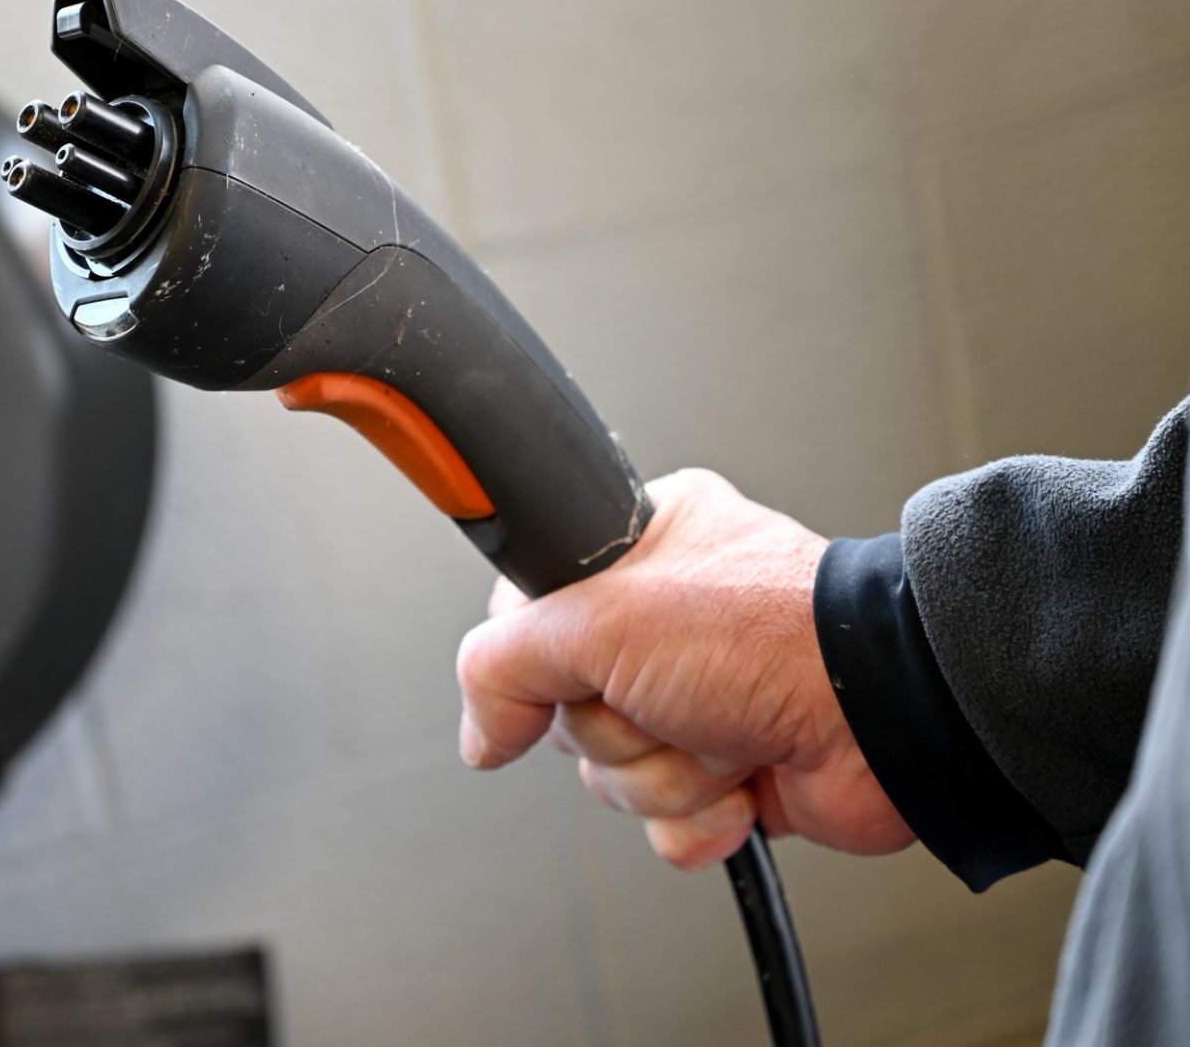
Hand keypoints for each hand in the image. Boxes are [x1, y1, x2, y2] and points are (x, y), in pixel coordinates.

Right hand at [456, 468, 913, 868]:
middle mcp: (666, 620)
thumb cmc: (775, 636)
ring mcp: (698, 697)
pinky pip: (663, 821)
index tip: (565, 661)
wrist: (887, 720)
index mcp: (641, 546)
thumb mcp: (599, 618)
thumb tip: (479, 732)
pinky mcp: (730, 768)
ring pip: (610, 770)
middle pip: (564, 704)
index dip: (534, 651)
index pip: (527, 609)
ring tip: (720, 735)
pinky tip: (741, 784)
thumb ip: (502, 662)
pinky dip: (698, 817)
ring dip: (663, 772)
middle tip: (667, 692)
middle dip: (614, 723)